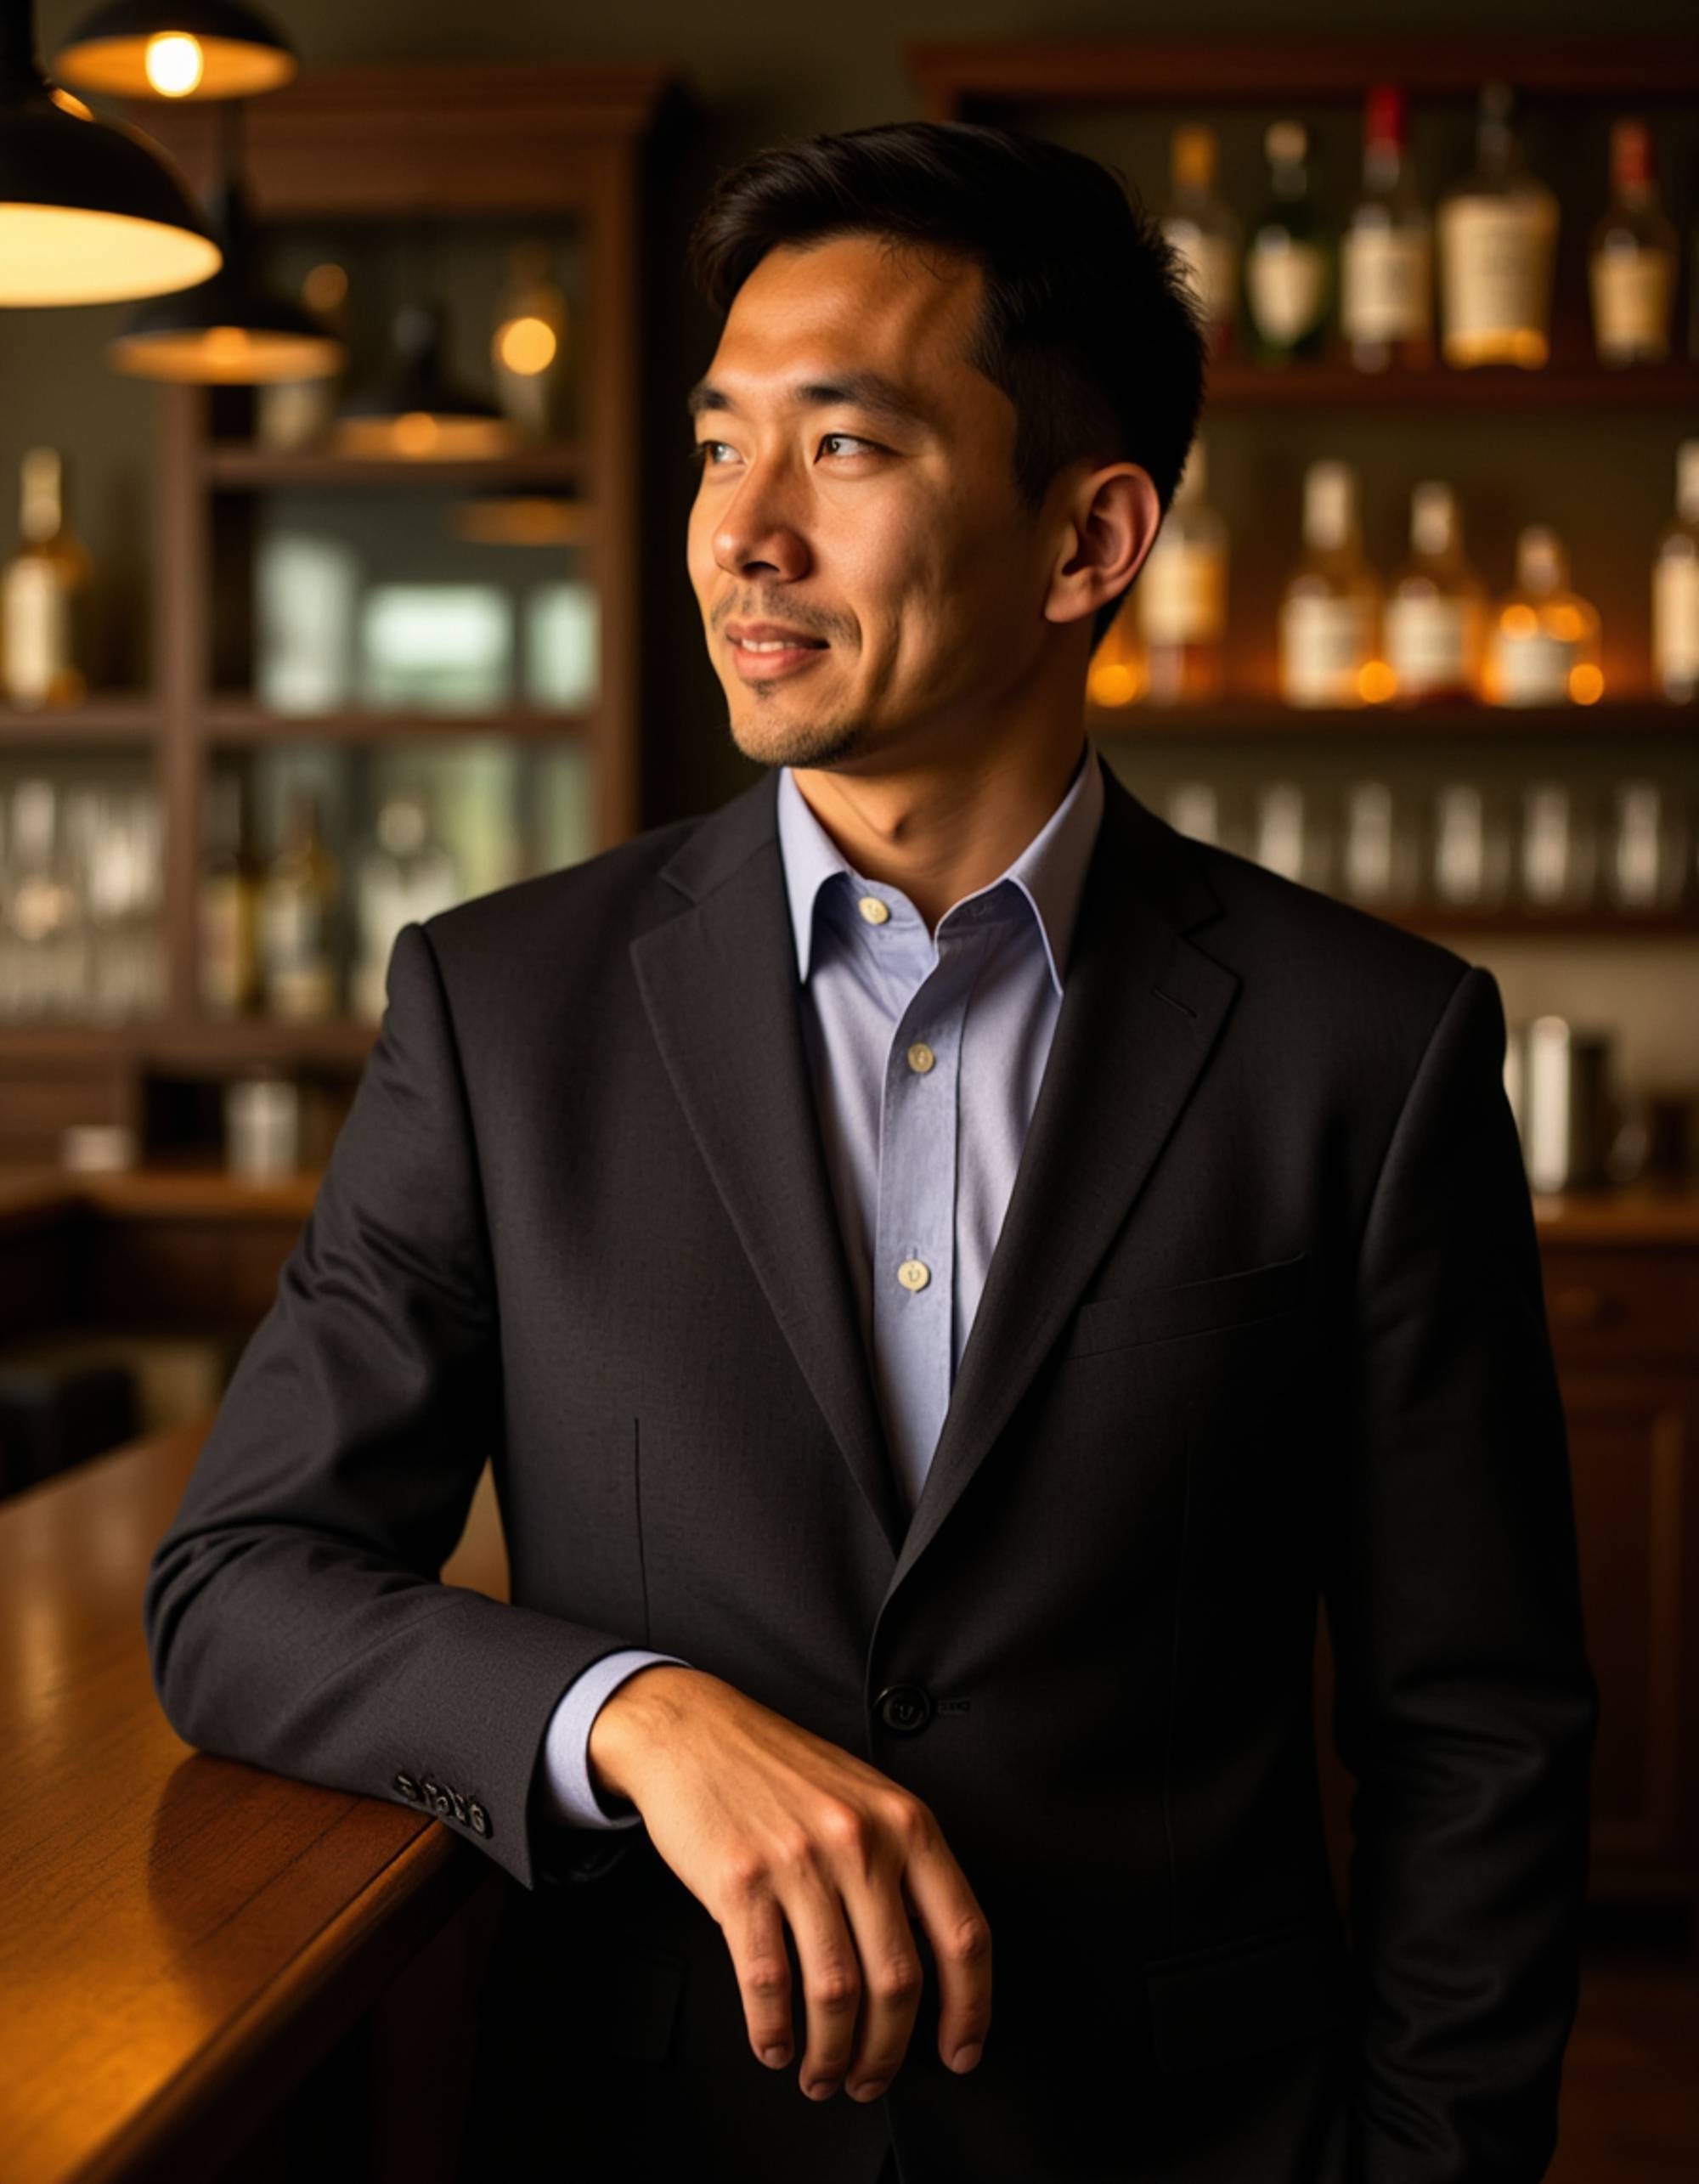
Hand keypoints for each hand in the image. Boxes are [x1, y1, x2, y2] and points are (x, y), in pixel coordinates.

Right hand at [587, 1664, 990, 2102]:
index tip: (960, 2053)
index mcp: (906, 1823)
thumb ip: (905, 1863)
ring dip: (831, 2055)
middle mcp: (860, 1842)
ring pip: (836, 1993)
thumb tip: (935, 1964)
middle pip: (899, 1980)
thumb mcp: (867, 1797)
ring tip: (822, 2074)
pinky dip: (774, 2032)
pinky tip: (775, 2044)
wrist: (695, 1731)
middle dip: (887, 2052)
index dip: (970, 2010)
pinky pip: (767, 1982)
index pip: (964, 1934)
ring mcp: (800, 1862)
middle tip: (870, 2080)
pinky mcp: (740, 1882)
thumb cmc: (781, 1769)